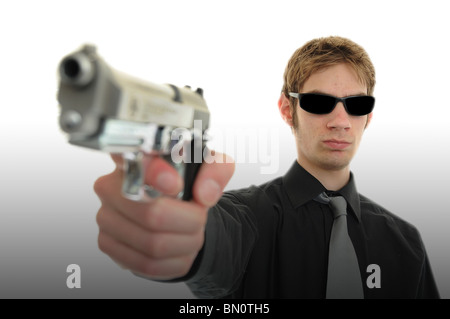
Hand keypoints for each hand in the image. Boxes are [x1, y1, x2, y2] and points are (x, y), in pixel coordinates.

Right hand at [94, 152, 233, 279]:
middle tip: (198, 219)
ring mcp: (106, 216)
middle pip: (152, 214)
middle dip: (188, 222)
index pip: (131, 160)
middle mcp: (111, 185)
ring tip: (192, 234)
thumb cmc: (185, 185)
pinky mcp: (108, 243)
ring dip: (184, 244)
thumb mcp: (208, 168)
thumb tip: (205, 193)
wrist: (172, 211)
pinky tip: (179, 250)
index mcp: (133, 157)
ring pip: (152, 244)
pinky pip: (145, 264)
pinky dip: (173, 262)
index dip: (154, 173)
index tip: (176, 184)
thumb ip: (215, 170)